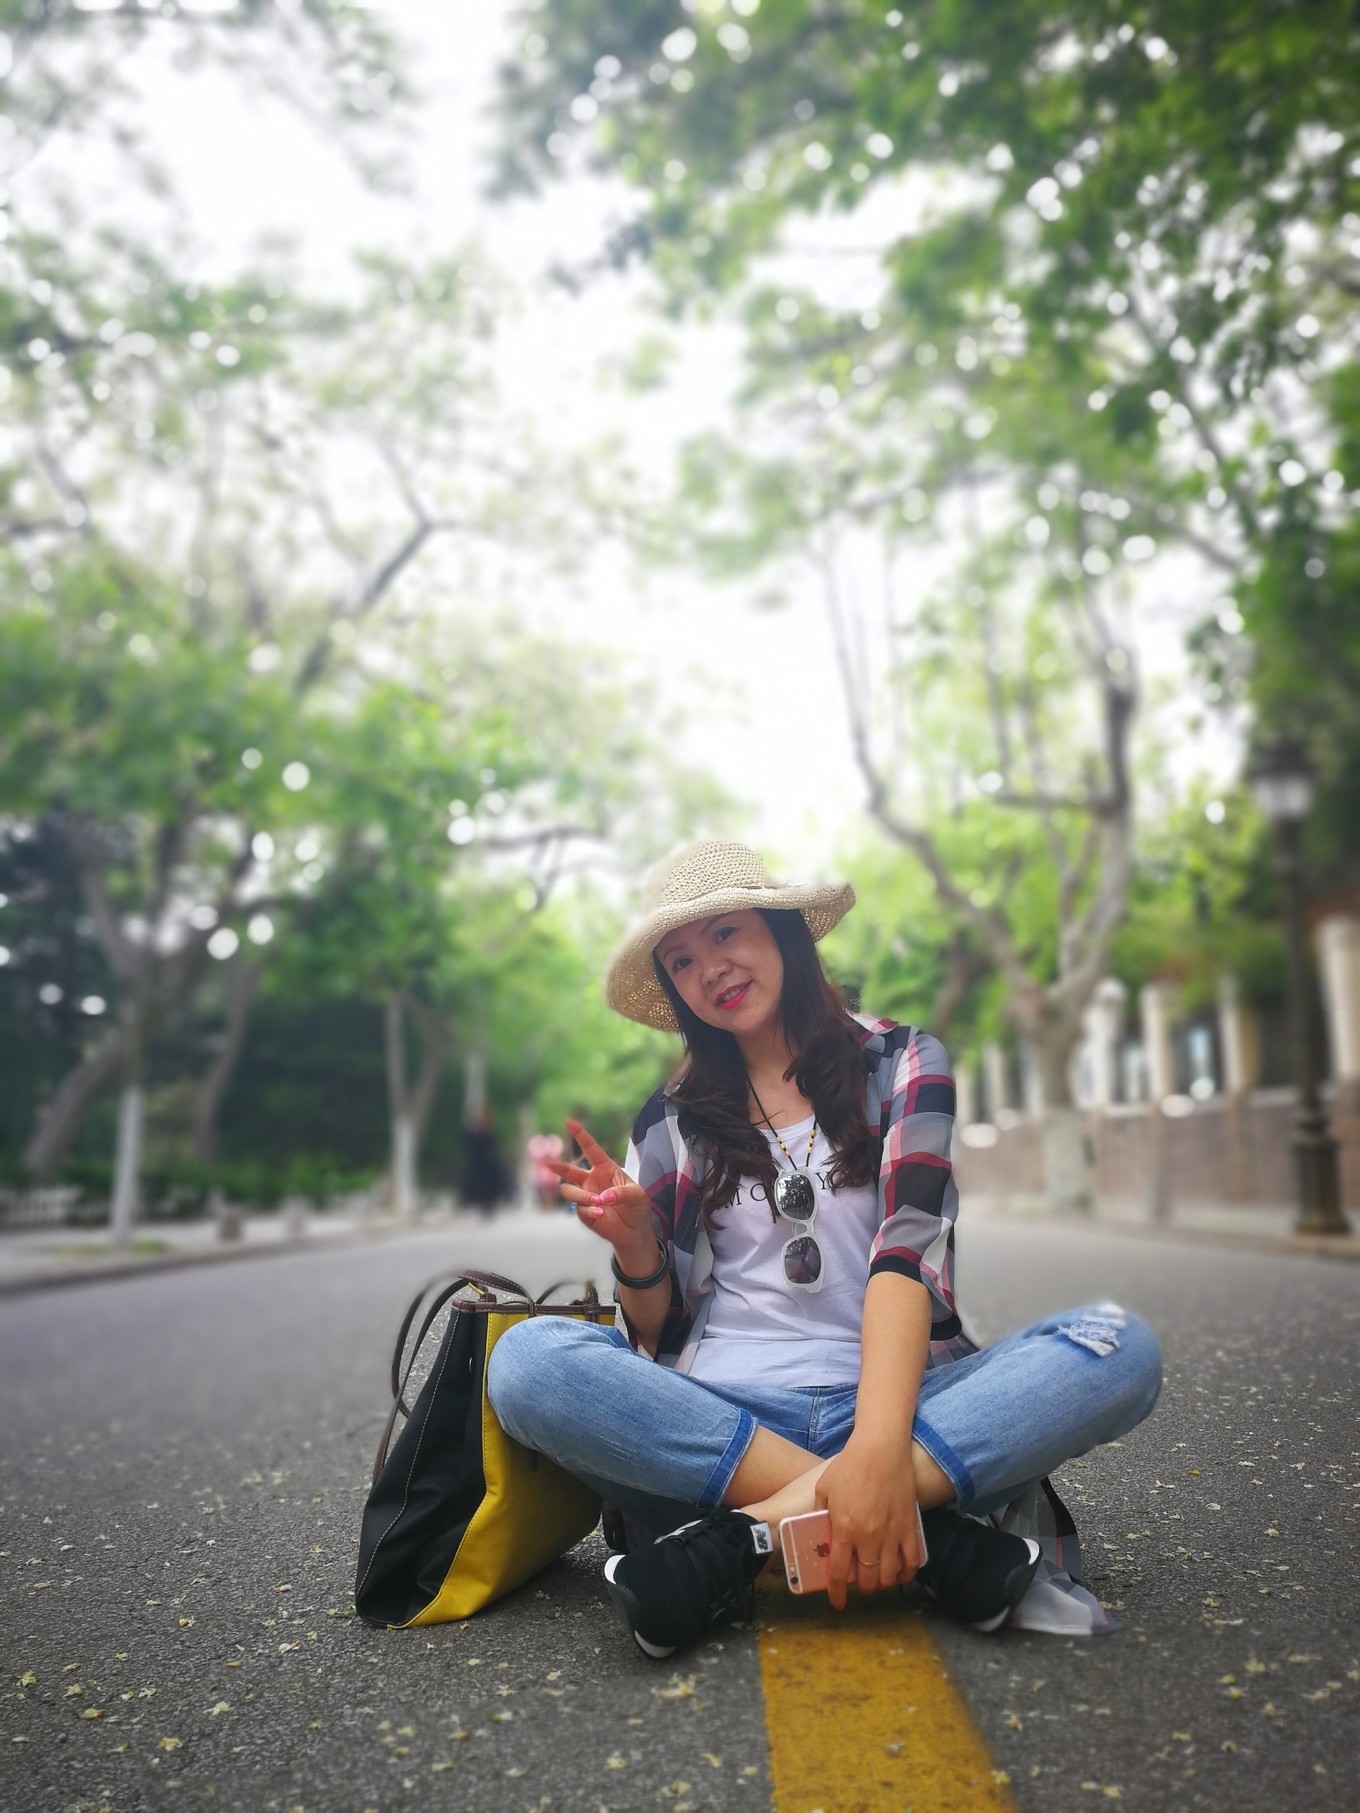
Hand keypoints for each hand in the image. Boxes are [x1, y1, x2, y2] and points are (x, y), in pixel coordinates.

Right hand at [545, 1119, 656, 1263]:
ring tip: (599, 1202)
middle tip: (548, 1164)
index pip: (591, 1149)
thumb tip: (603, 1197)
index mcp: (605, 1168)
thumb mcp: (638, 1195)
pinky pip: (578, 1209)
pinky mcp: (584, 1213)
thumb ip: (622, 1192)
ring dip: (582, 1196)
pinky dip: (589, 1210)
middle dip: (557, 1166)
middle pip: (569, 1170)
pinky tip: (601, 1213)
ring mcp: (586, 1197)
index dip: (580, 1135)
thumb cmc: (637, 1206)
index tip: (569, 1122)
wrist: (636, 1231)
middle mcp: (591, 1180)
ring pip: (569, 1191)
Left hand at [815, 1431, 923, 1611]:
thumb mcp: (824, 1488)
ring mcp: (892, 1534)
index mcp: (845, 1529)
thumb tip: (823, 1534)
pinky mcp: (910, 1527)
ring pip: (890, 1576)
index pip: (840, 1573)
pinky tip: (901, 1572)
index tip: (838, 1602)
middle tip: (859, 1582)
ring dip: (883, 1582)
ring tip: (879, 1577)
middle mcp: (869, 1537)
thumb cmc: (850, 1464)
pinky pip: (912, 1561)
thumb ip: (821, 1514)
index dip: (837, 1593)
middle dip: (862, 1587)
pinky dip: (907, 1573)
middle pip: (868, 1580)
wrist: (881, 1447)